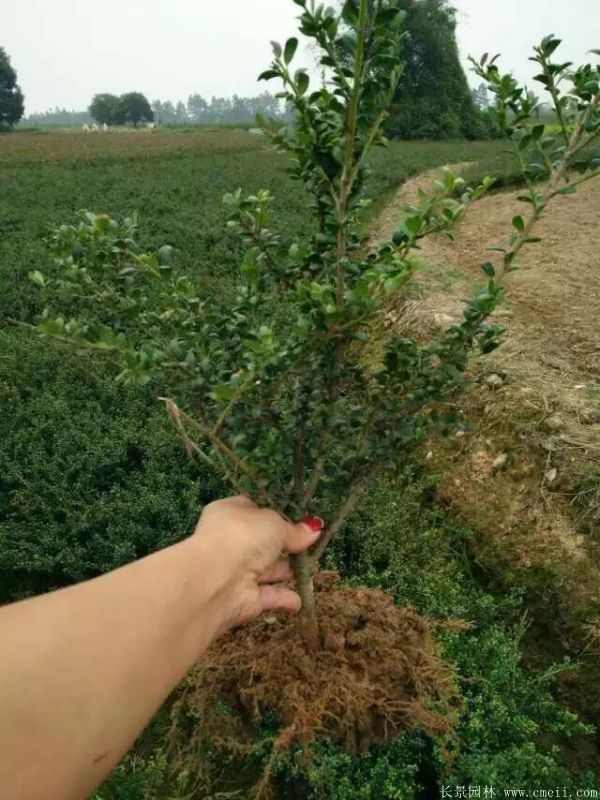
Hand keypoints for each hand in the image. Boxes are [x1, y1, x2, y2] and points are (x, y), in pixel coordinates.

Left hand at [193, 496, 321, 633]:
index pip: (252, 509)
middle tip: (310, 546)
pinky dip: (283, 598)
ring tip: (311, 570)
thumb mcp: (275, 524)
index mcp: (229, 513)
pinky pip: (267, 596)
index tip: (298, 519)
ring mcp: (235, 571)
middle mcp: (230, 541)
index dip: (274, 514)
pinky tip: (300, 600)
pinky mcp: (242, 598)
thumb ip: (294, 530)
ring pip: (265, 570)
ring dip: (285, 571)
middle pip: (261, 542)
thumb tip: (314, 529)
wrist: (217, 578)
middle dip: (284, 545)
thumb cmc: (244, 536)